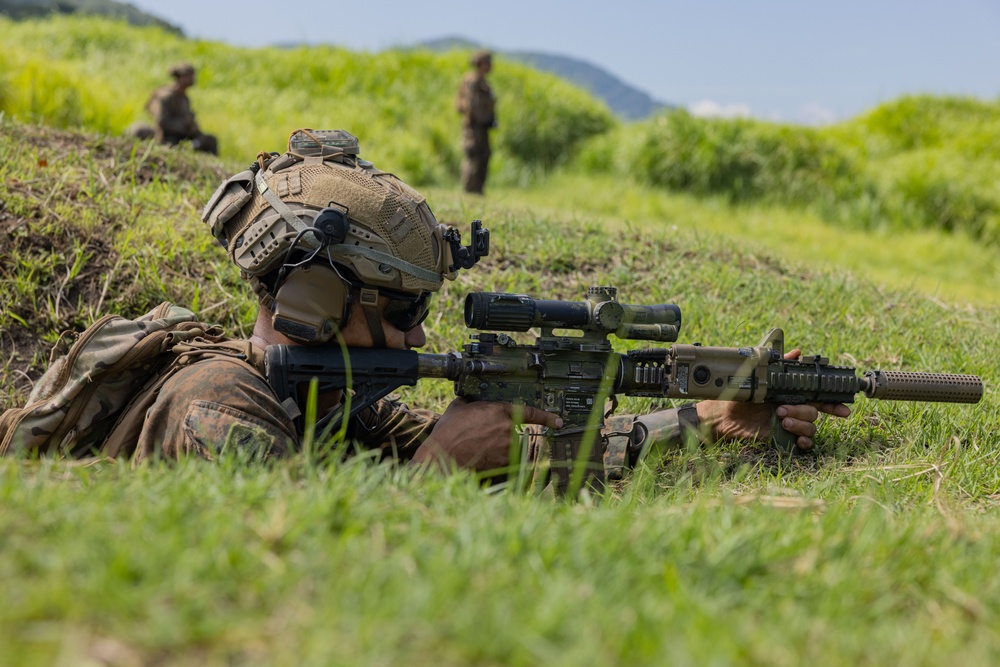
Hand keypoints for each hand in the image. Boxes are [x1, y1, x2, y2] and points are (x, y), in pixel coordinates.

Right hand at [411, 398, 562, 471]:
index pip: (529, 412)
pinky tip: (483, 459)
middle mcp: (507, 426)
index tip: (557, 421)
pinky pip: (508, 461)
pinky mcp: (504, 461)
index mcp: (498, 410)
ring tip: (480, 450)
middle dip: (504, 437)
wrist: (443, 455)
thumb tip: (473, 400)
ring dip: (501, 450)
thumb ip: (472, 402)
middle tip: (485, 440)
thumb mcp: (459, 406)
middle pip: (516, 432)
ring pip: (512, 448)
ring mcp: (507, 445)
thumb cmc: (448, 431)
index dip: (546, 417)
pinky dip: (499, 461)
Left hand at [695, 349, 851, 450]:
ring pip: (810, 426)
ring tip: (780, 418)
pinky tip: (797, 439)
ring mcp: (789, 424)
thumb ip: (780, 366)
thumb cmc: (739, 395)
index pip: (817, 397)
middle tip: (785, 409)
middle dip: (806, 410)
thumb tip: (798, 352)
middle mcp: (793, 409)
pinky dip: (804, 441)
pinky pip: (804, 443)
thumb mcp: (759, 377)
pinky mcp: (783, 438)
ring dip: (799, 422)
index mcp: (791, 395)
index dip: (833, 402)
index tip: (844, 407)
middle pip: (815, 411)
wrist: (722, 415)